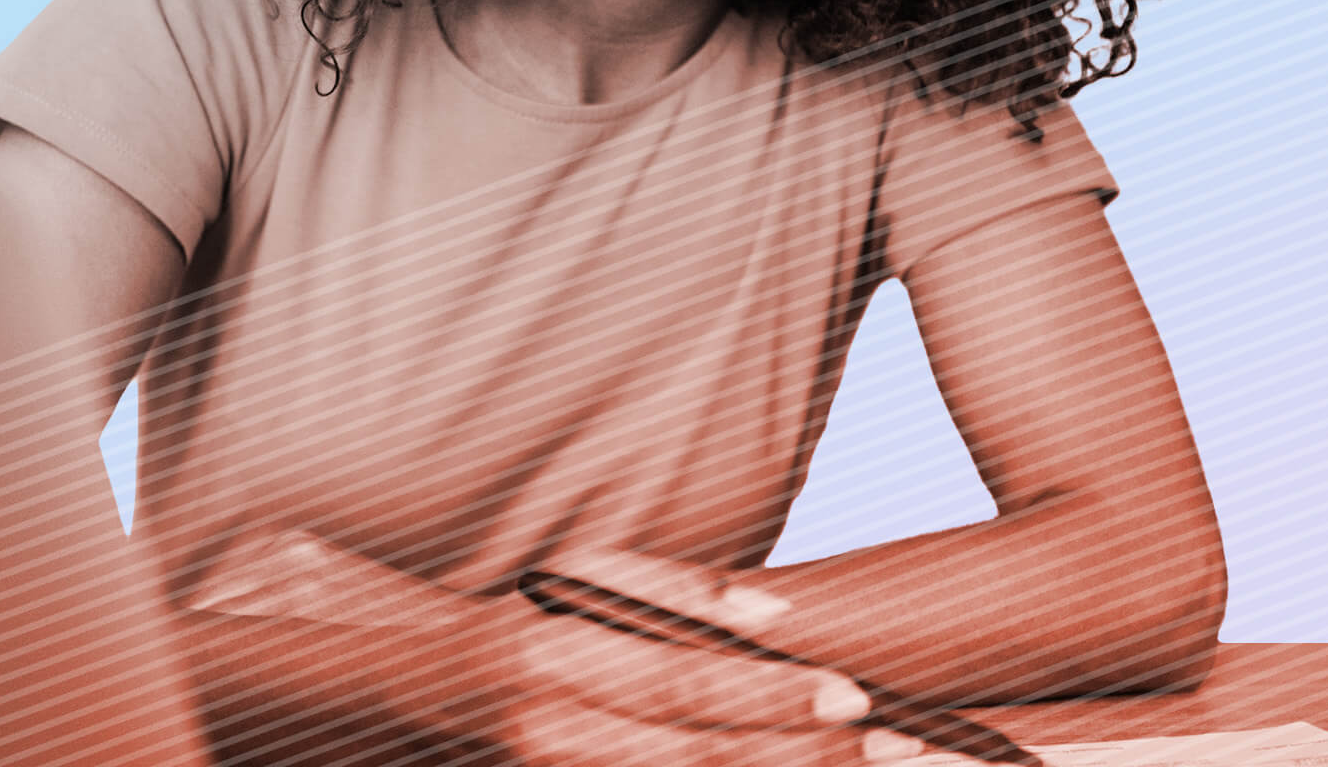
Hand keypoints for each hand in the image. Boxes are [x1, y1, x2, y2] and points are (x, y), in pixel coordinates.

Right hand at [455, 547, 960, 764]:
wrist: (422, 690)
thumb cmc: (520, 625)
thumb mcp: (579, 580)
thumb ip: (672, 592)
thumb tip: (770, 614)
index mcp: (556, 664)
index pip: (683, 684)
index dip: (773, 696)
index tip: (857, 695)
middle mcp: (556, 737)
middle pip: (703, 760)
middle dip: (809, 757)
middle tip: (904, 749)